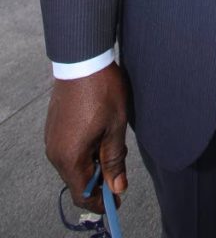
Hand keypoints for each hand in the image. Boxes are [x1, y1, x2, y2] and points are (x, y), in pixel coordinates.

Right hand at [45, 62, 128, 214]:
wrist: (83, 59)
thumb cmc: (102, 90)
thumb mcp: (115, 127)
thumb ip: (114, 160)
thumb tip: (117, 187)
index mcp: (70, 156)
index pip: (83, 193)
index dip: (100, 201)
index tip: (117, 199)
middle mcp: (55, 152)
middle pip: (77, 179)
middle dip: (99, 178)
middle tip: (120, 165)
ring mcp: (51, 139)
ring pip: (73, 164)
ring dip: (92, 162)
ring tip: (112, 141)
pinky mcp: (53, 127)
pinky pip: (68, 149)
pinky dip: (84, 150)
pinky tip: (99, 133)